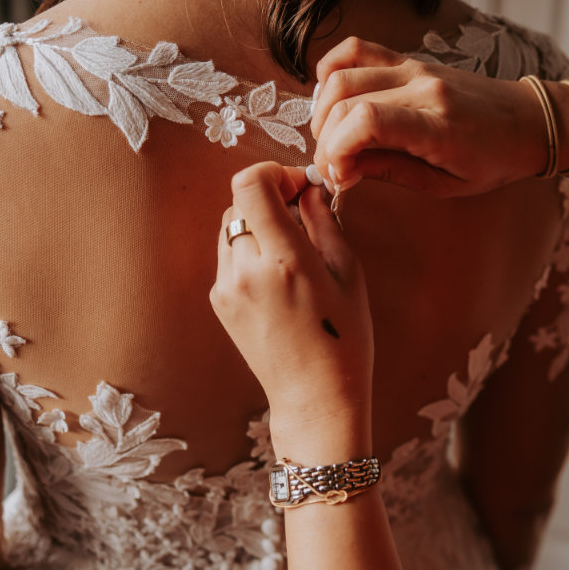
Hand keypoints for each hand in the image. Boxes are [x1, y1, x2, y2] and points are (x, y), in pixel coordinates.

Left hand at [210, 162, 373, 457]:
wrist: (315, 397)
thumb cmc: (344, 338)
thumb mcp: (349, 274)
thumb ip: (324, 222)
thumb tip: (309, 188)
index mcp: (284, 260)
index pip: (250, 185)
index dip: (272, 172)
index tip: (297, 185)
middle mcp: (247, 270)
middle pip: (241, 204)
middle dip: (271, 199)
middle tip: (302, 213)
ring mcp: (227, 288)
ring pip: (231, 229)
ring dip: (258, 225)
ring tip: (292, 249)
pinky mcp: (219, 302)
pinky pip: (229, 257)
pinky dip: (250, 252)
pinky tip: (279, 277)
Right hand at [310, 37, 566, 197]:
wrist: (529, 120)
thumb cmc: (494, 160)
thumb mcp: (446, 184)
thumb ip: (390, 172)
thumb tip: (342, 171)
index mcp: (438, 126)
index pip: (366, 122)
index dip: (336, 150)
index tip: (338, 175)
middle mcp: (423, 88)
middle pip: (345, 99)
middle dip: (325, 138)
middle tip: (333, 166)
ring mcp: (415, 67)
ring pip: (342, 74)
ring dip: (323, 110)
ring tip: (332, 139)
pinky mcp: (410, 59)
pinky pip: (358, 50)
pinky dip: (332, 71)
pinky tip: (332, 99)